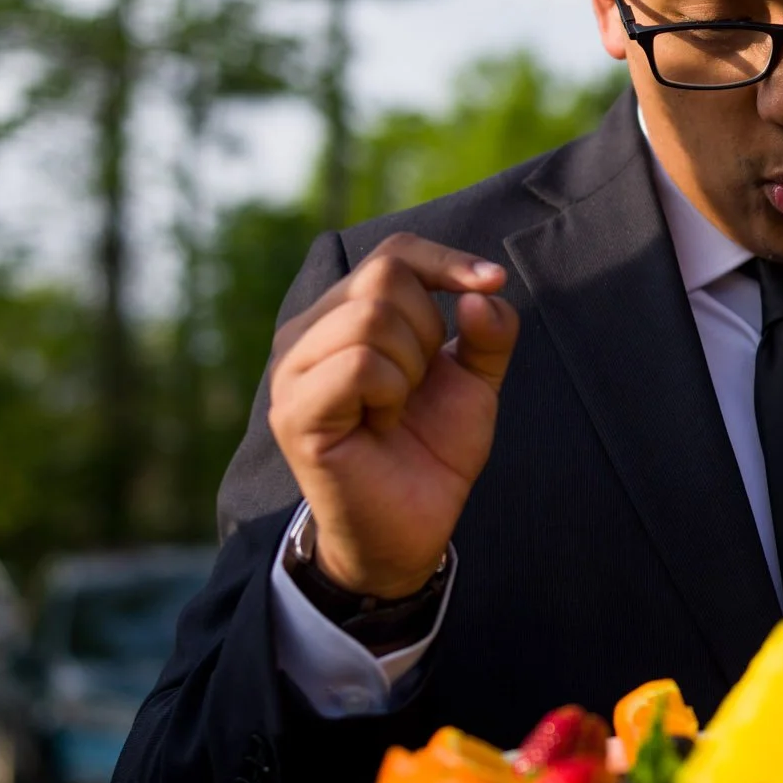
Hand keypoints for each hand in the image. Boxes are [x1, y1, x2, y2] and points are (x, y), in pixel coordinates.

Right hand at [267, 234, 519, 596]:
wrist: (411, 529)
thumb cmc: (432, 450)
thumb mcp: (475, 382)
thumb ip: (490, 332)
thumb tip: (483, 290)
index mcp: (342, 316)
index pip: (393, 253)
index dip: (446, 261)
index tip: (491, 281)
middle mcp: (306, 333)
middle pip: (385, 277)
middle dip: (428, 331)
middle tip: (417, 387)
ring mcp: (292, 370)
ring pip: (372, 316)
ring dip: (410, 367)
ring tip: (395, 409)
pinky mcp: (293, 411)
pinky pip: (359, 364)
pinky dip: (391, 392)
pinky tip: (381, 425)